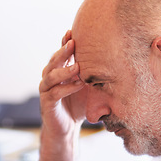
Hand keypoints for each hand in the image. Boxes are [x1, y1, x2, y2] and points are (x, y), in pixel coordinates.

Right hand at [38, 30, 86, 160]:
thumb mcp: (86, 87)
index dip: (66, 42)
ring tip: (77, 66)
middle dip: (63, 51)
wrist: (67, 129)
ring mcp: (46, 90)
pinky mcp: (47, 102)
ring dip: (64, 69)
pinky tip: (77, 84)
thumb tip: (114, 59)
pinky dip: (66, 88)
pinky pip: (55, 93)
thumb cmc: (77, 105)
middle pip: (54, 60)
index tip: (75, 32)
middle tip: (73, 42)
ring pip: (50, 75)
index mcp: (59, 71)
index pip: (62, 54)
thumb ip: (91, 74)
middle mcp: (50, 77)